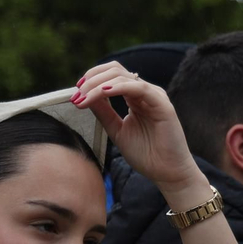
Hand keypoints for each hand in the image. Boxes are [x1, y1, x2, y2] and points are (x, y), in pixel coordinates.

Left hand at [72, 62, 204, 200]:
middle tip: (76, 95)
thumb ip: (103, 112)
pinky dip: (118, 87)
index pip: (112, 75)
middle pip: (115, 70)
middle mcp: (144, 92)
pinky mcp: (162, 104)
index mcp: (134, 97)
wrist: (167, 173)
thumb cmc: (146, 154)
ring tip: (83, 97)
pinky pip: (138, 87)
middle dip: (91, 80)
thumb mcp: (116, 130)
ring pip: (123, 76)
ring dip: (99, 84)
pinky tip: (103, 92)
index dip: (91, 79)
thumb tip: (85, 96)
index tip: (75, 93)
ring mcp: (154, 96)